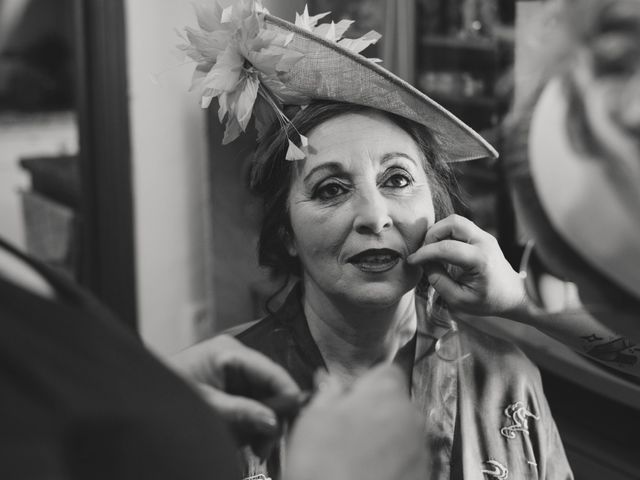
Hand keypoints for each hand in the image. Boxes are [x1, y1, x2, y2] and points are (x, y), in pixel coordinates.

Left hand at [169, 335, 299, 455]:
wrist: (139, 399)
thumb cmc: (166, 396)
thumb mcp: (206, 407)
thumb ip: (241, 413)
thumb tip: (274, 422)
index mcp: (228, 352)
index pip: (270, 369)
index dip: (288, 393)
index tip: (299, 418)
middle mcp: (235, 358)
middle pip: (270, 387)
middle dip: (274, 417)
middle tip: (269, 446)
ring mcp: (233, 374)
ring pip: (265, 399)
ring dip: (265, 426)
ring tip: (260, 450)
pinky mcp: (231, 389)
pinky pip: (253, 406)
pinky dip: (255, 425)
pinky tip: (253, 442)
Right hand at [284, 365, 426, 479]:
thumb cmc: (324, 466)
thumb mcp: (313, 419)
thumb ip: (328, 393)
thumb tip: (332, 383)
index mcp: (387, 393)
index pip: (386, 370)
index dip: (366, 382)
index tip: (349, 397)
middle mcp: (412, 418)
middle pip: (395, 403)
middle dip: (374, 412)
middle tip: (345, 432)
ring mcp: (422, 452)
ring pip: (401, 434)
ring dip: (383, 440)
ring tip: (354, 460)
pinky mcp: (424, 477)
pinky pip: (406, 462)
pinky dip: (391, 466)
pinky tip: (366, 475)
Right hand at [407, 214, 526, 315]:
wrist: (514, 295)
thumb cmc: (488, 301)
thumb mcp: (459, 300)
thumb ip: (439, 281)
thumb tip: (425, 263)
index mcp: (480, 260)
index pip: (446, 248)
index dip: (424, 253)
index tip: (411, 261)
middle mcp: (484, 242)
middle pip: (452, 223)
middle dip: (432, 235)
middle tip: (423, 252)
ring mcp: (485, 236)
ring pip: (454, 221)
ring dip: (438, 232)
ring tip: (431, 250)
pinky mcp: (482, 236)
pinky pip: (459, 227)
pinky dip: (445, 234)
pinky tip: (441, 249)